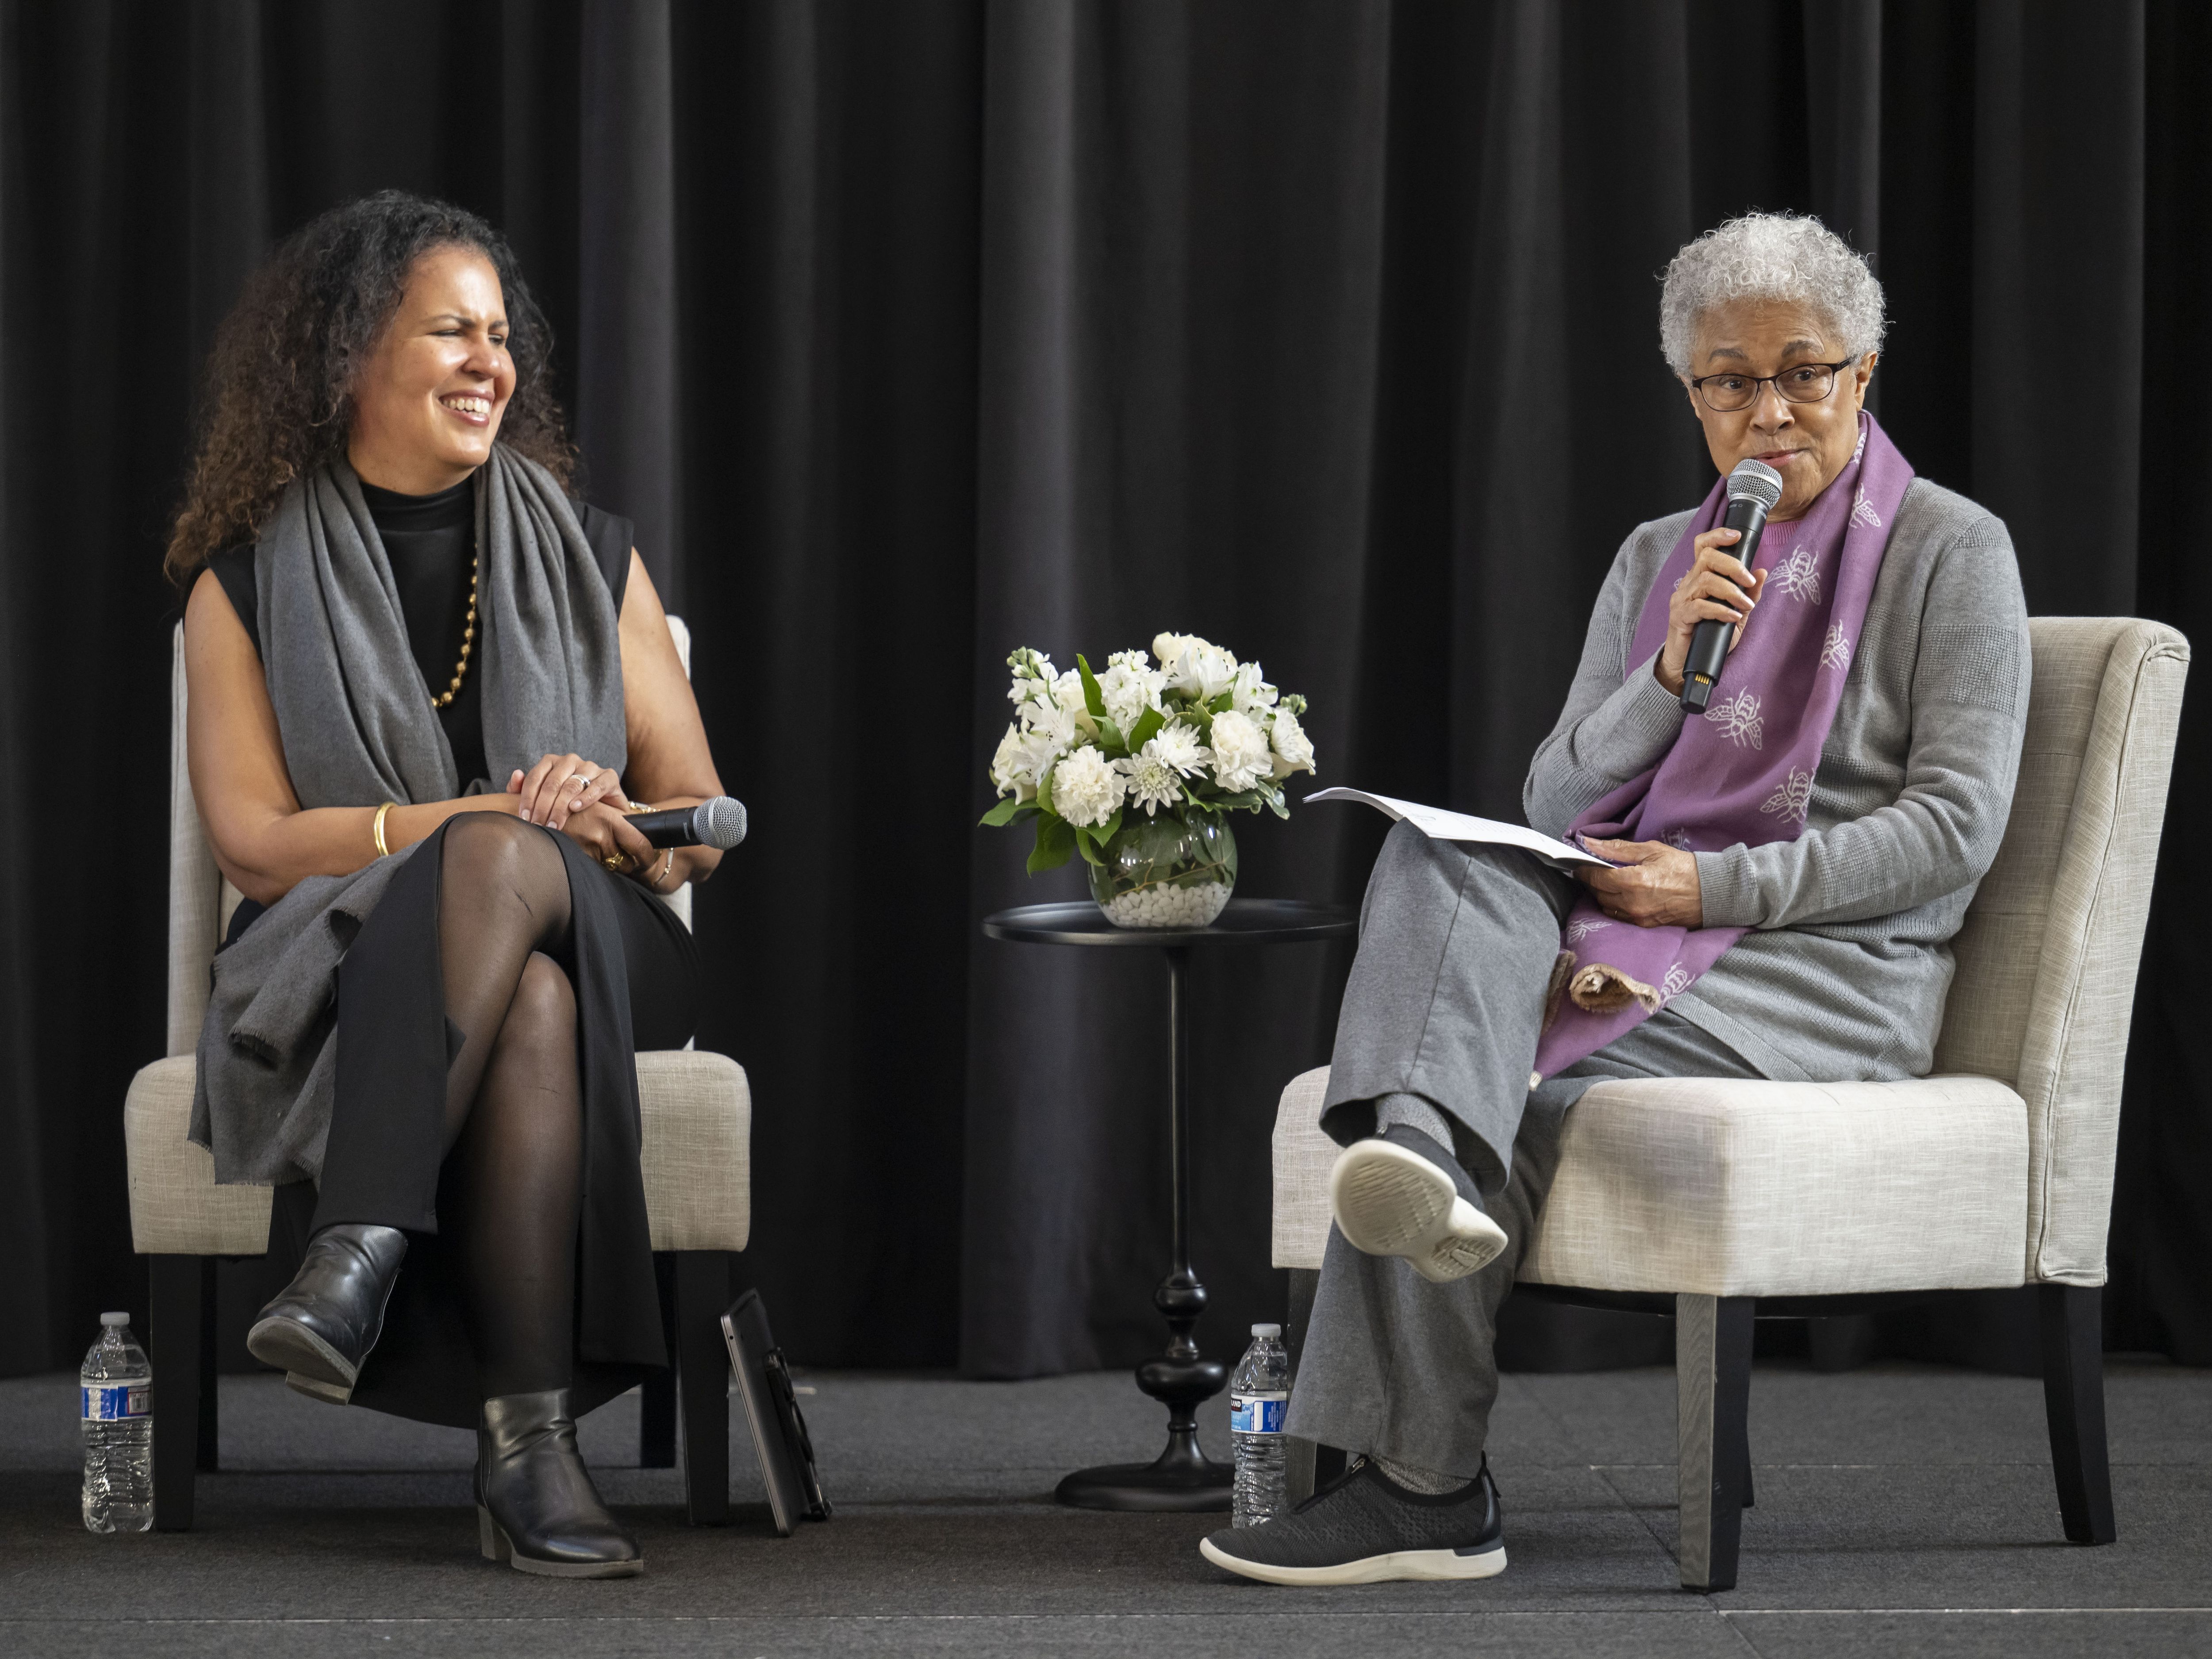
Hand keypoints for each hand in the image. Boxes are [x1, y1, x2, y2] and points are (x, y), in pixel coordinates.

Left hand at [511, 753, 628, 827]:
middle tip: (539, 825)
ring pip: (572, 785)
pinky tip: (576, 809)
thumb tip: (516, 774)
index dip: (528, 799)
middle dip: (543, 807)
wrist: (603, 809)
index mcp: (551, 762)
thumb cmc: (568, 802)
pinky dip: (586, 797)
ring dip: (561, 807)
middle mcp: (570, 761)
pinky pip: (597, 785)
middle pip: (552, 783)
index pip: (535, 777)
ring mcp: (590, 767)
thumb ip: (524, 788)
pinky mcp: (608, 776)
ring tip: (555, 824)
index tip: (525, 818)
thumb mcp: (543, 797)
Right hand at [557, 799, 657, 877]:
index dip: (648, 857)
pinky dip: (593, 864)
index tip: (649, 861)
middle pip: (625, 862)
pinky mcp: (573, 858)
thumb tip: (640, 842)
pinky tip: (586, 853)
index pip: (640, 845)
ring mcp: (585, 849)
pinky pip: (593, 868)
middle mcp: (599, 835)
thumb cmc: (573, 809)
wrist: (538, 812)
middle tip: (626, 860)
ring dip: (609, 864)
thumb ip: (619, 822)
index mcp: (611, 820)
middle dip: (627, 863)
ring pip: (609, 867)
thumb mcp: (600, 808)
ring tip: (599, 851)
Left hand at [1576, 839, 1702, 928]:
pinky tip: (1618, 894)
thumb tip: (1589, 844)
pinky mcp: (1644, 925)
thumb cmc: (1683, 867)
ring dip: (1601, 894)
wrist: (1711, 892)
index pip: (1595, 877)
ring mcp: (1637, 917)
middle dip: (1591, 881)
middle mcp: (1631, 903)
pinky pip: (1619, 916)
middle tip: (1591, 870)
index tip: (1578, 864)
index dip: (1584, 870)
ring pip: (1606, 906)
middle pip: (1597, 893)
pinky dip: (1613, 905)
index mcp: (1632, 882)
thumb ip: (1617, 849)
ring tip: (1605, 881)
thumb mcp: (1651, 850)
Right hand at [1656, 529, 1767, 694]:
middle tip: (1749, 581)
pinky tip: (1732, 617)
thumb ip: (1748, 595)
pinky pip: (1700, 606)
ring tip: (1744, 605)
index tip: (1736, 536)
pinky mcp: (1679, 616)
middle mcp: (1688, 584)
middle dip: (1733, 566)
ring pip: (1705, 580)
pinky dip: (1720, 610)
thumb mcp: (1736, 614)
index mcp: (1700, 578)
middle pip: (1706, 557)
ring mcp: (1682, 599)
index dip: (1717, 536)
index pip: (1702, 547)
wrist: (1687, 664)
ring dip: (1731, 591)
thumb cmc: (1710, 637)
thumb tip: (1763, 572)